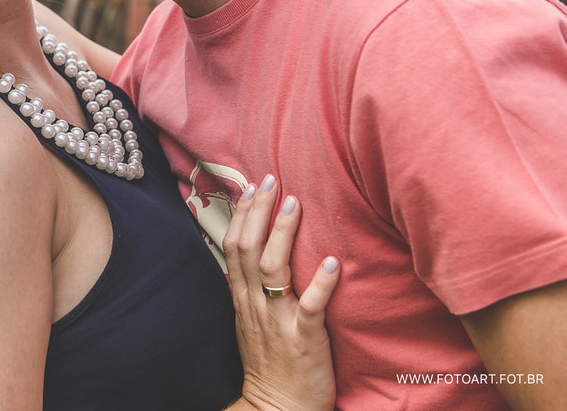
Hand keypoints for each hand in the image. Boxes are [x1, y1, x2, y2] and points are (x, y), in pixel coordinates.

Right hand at [224, 175, 339, 410]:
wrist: (278, 410)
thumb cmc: (271, 365)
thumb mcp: (251, 323)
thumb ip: (251, 289)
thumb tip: (255, 255)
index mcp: (243, 299)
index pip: (234, 246)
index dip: (242, 214)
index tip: (251, 185)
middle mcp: (256, 305)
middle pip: (249, 249)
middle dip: (258, 211)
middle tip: (270, 179)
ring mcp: (279, 321)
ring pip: (273, 270)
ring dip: (282, 234)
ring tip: (295, 204)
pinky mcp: (305, 339)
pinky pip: (311, 307)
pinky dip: (320, 283)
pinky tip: (331, 261)